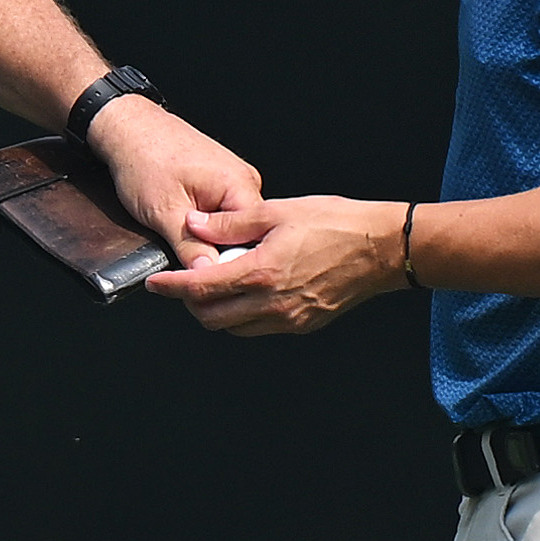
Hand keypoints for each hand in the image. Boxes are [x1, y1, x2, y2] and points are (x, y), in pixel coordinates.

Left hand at [86, 97, 261, 261]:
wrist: (130, 128)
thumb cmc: (144, 158)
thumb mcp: (164, 211)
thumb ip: (189, 247)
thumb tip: (206, 274)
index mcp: (239, 185)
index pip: (253, 238)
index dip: (232, 263)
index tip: (210, 278)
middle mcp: (244, 182)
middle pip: (246, 235)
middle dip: (221, 254)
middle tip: (193, 264)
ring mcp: (235, 181)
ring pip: (232, 228)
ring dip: (213, 241)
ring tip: (188, 244)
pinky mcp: (222, 183)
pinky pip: (223, 215)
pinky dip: (208, 229)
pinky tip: (191, 231)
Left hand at [154, 194, 410, 334]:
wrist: (384, 249)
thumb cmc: (338, 223)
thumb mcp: (278, 211)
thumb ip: (231, 222)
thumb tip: (196, 223)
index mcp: (261, 274)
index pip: (200, 288)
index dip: (171, 287)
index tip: (155, 283)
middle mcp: (272, 304)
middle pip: (212, 318)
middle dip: (191, 303)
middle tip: (184, 282)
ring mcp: (289, 319)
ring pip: (235, 328)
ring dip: (217, 312)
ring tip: (216, 285)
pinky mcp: (304, 324)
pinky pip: (260, 328)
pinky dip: (244, 315)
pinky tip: (247, 291)